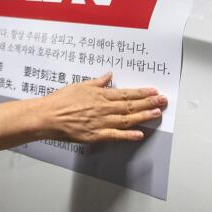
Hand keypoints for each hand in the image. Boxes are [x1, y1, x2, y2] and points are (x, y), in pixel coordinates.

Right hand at [0, 72, 166, 152]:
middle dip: (149, 103)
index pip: (126, 93)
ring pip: (127, 119)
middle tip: (163, 101)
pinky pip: (115, 135)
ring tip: (157, 114)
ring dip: (144, 116)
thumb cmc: (61, 100)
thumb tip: (109, 75)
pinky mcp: (96, 135)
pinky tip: (140, 134)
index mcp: (101, 95)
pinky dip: (128, 136)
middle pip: (131, 106)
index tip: (154, 91)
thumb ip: (97, 82)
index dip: (142, 92)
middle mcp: (104, 108)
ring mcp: (101, 122)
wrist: (48, 116)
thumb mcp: (80, 85)